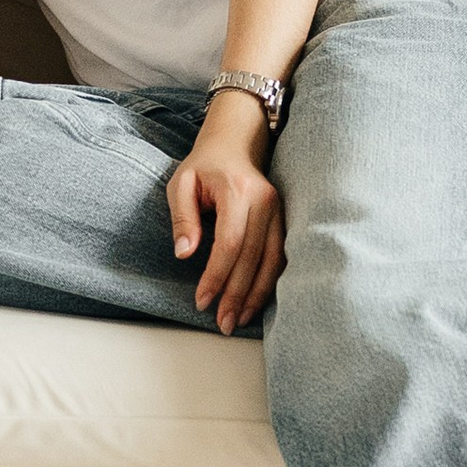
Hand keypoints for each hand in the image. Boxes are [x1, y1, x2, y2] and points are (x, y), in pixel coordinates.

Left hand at [166, 107, 284, 333]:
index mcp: (238, 190)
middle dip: (237, 294)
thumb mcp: (181, 184)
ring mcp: (279, 210)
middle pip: (253, 256)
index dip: (217, 275)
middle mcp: (265, 201)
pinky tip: (257, 302)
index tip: (202, 300)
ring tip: (239, 319)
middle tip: (222, 322)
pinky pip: (281, 256)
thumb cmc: (203, 166)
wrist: (235, 144)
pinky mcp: (285, 219)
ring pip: (273, 260)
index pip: (231, 241)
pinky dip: (270, 282)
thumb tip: (185, 254)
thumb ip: (182, 218)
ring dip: (257, 294)